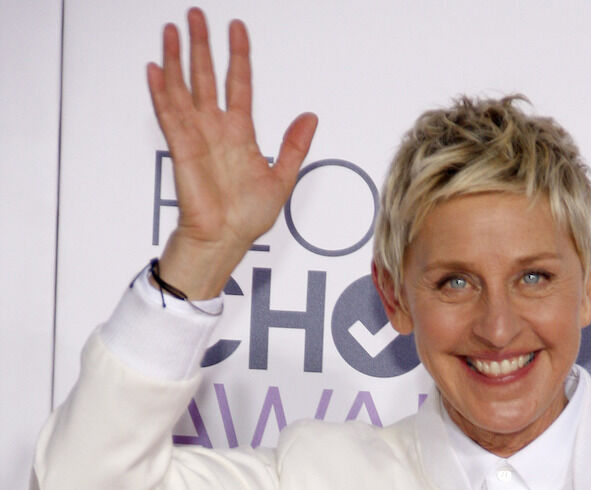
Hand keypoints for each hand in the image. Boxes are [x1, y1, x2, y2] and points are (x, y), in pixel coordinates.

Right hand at [147, 8, 316, 298]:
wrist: (226, 241)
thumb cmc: (247, 217)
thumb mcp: (283, 178)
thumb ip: (294, 146)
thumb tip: (310, 118)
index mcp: (240, 134)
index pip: (239, 83)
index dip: (238, 56)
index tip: (237, 30)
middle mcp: (216, 130)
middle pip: (206, 76)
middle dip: (202, 46)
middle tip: (196, 16)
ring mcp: (197, 137)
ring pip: (183, 88)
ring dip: (178, 59)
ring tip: (174, 31)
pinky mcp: (182, 150)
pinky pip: (170, 115)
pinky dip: (162, 91)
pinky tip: (156, 68)